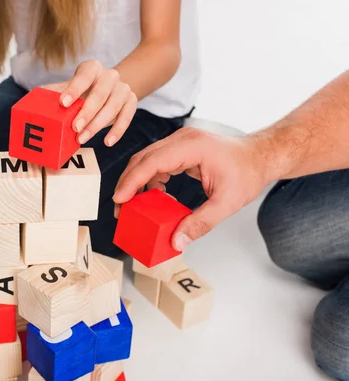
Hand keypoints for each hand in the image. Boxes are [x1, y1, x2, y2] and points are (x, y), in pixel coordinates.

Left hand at [44, 60, 137, 146]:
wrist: (108, 90)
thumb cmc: (82, 92)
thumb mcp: (68, 89)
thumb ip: (54, 93)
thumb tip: (32, 103)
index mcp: (91, 68)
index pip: (84, 76)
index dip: (74, 88)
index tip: (63, 103)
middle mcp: (109, 75)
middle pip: (101, 92)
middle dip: (87, 111)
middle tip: (74, 128)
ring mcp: (122, 88)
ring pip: (114, 106)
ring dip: (98, 124)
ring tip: (83, 138)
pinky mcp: (131, 101)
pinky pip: (127, 116)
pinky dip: (118, 130)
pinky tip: (107, 142)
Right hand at [113, 128, 270, 250]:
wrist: (260, 156)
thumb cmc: (248, 173)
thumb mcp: (227, 203)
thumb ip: (201, 223)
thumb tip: (176, 241)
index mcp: (192, 146)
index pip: (152, 161)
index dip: (133, 181)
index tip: (120, 199)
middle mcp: (181, 139)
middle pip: (143, 159)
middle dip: (128, 184)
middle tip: (120, 209)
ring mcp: (179, 142)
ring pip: (146, 160)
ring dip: (136, 183)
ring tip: (132, 206)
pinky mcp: (179, 149)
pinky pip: (156, 163)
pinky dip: (149, 180)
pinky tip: (153, 198)